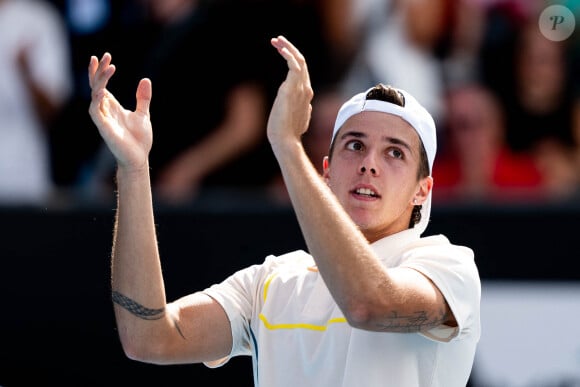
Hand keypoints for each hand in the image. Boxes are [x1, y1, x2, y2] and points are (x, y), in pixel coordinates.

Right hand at [88, 52, 152, 171]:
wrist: (139, 158)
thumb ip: (142, 98)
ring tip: (108, 68)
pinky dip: (97, 100)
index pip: (101, 84)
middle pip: (96, 86)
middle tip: (105, 57)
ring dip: (100, 81)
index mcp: (112, 106)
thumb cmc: (138, 139)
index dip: (100, 71)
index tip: (104, 56)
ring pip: (95, 95)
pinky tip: (102, 90)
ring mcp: (102, 118)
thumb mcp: (143, 114)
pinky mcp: (103, 128)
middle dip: (99, 71)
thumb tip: (145, 80)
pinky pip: (95, 111)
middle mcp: (104, 110)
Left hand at [267, 36, 312, 150]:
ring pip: (299, 61)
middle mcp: (306, 90)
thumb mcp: (297, 118)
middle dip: (290, 49)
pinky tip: (280, 47)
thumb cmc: (287, 134)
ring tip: (276, 40)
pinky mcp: (291, 89)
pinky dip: (288, 54)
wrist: (286, 140)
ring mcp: (300, 89)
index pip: (303, 72)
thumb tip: (305, 107)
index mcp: (306, 96)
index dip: (293, 60)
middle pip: (302, 63)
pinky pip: (294, 66)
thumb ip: (301, 109)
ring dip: (288, 47)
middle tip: (277, 40)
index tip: (281, 52)